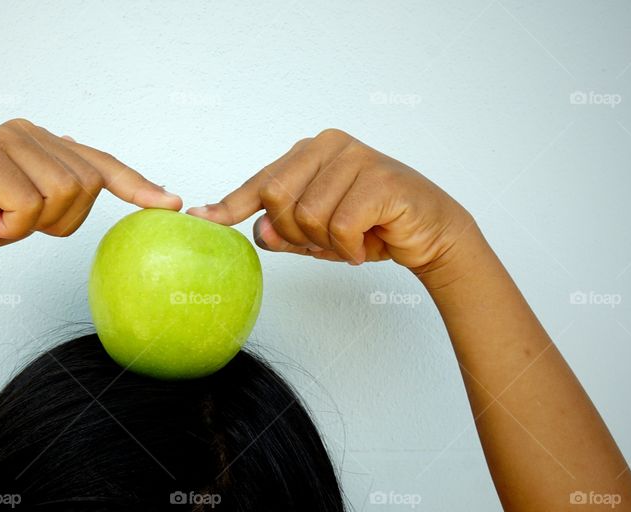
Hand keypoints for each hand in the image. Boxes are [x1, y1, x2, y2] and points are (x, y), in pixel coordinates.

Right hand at [0, 119, 181, 264]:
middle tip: (18, 223)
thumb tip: (96, 178)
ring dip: (35, 224)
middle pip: (87, 185)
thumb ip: (59, 190)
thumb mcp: (28, 207)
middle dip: (62, 220)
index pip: (99, 163)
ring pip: (65, 194)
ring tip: (0, 219)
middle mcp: (28, 132)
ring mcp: (8, 141)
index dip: (136, 184)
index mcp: (40, 140)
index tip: (170, 203)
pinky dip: (13, 227)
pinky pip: (32, 206)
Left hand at [187, 129, 473, 270]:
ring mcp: (355, 156)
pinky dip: (350, 247)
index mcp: (309, 152)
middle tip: (324, 241)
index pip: (260, 182)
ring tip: (352, 240)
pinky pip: (339, 225)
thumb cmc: (372, 228)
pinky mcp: (379, 179)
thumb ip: (283, 232)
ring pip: (306, 215)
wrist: (430, 234)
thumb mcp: (317, 235)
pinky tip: (367, 244)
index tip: (201, 218)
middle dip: (294, 233)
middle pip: (276, 198)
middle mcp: (329, 145)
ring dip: (327, 242)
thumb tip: (257, 230)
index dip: (229, 205)